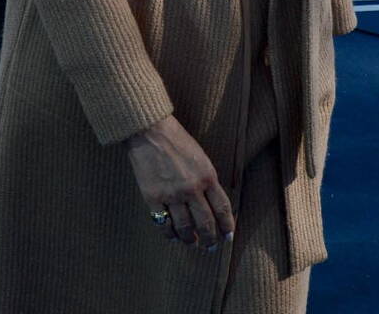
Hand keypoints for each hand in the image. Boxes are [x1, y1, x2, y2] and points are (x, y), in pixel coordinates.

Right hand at [125, 115, 234, 249]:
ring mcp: (171, 195)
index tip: (228, 236)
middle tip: (211, 247)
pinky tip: (173, 236)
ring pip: (185, 228)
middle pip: (205, 223)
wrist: (150, 132)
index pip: (222, 208)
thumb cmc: (177, 141)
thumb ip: (207, 181)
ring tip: (192, 243)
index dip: (227, 225)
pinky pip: (163, 224)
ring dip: (190, 240)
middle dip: (210, 239)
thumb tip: (211, 205)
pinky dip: (170, 234)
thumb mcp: (201, 158)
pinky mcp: (153, 198)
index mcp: (207, 176)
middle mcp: (191, 189)